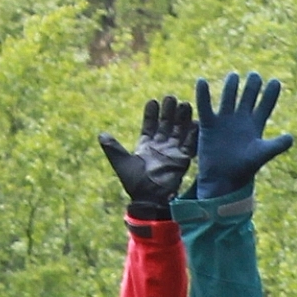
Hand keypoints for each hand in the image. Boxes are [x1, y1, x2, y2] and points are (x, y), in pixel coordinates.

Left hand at [99, 95, 196, 210]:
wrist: (149, 198)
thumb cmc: (134, 182)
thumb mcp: (121, 162)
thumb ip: (113, 148)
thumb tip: (101, 135)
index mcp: (145, 145)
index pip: (149, 125)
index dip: (151, 114)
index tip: (153, 101)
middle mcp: (160, 146)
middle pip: (166, 124)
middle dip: (169, 112)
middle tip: (171, 97)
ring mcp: (172, 152)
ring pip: (178, 131)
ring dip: (182, 119)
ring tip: (185, 104)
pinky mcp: (183, 159)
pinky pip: (189, 144)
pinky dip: (192, 134)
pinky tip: (195, 123)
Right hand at [191, 73, 293, 198]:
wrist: (223, 179)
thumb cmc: (244, 169)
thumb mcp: (261, 155)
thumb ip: (276, 145)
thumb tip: (291, 137)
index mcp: (255, 126)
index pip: (265, 105)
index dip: (270, 94)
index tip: (276, 81)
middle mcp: (241, 120)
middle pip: (247, 97)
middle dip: (252, 86)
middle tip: (255, 75)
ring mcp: (225, 121)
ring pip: (228, 98)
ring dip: (231, 87)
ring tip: (234, 76)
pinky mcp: (209, 125)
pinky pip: (205, 107)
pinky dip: (203, 95)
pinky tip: (202, 81)